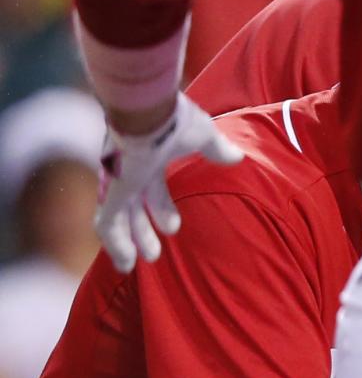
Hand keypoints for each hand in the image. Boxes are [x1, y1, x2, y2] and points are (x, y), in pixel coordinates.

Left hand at [95, 96, 244, 269]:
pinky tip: (125, 262)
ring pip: (118, 219)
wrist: (149, 110)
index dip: (162, 210)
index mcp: (149, 159)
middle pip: (133, 209)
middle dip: (143, 232)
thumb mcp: (203, 137)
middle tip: (154, 255)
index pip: (152, 190)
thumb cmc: (175, 119)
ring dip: (128, 243)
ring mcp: (117, 183)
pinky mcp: (112, 191)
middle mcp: (129, 172)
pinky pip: (107, 224)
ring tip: (133, 267)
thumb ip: (217, 150)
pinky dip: (115, 244)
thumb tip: (237, 157)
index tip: (173, 228)